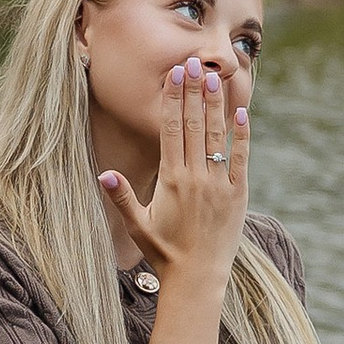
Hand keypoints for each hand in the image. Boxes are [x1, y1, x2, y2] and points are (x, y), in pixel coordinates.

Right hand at [100, 59, 247, 287]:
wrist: (198, 279)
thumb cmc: (163, 253)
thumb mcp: (137, 226)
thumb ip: (121, 197)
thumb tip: (102, 174)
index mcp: (170, 180)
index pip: (170, 130)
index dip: (172, 100)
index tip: (174, 75)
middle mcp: (195, 178)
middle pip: (193, 125)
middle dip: (193, 92)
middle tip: (193, 63)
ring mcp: (219, 185)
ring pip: (217, 137)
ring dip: (215, 106)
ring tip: (213, 78)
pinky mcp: (238, 195)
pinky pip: (242, 159)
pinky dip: (242, 136)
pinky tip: (241, 114)